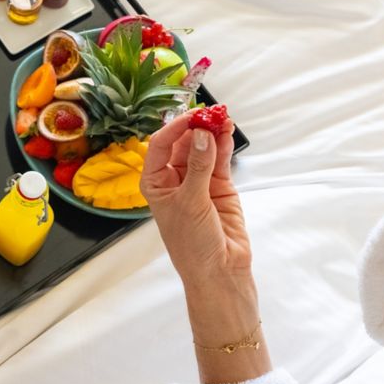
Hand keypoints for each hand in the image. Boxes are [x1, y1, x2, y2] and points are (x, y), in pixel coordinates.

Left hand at [141, 112, 270, 383]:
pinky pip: (219, 159)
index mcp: (155, 183)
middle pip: (183, 143)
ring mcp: (197, 181)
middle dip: (195, 127)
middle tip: (211, 112)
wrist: (219, 272)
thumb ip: (198, 167)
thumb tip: (202, 135)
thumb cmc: (193, 243)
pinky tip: (228, 129)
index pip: (160, 147)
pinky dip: (224, 144)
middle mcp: (174, 179)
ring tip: (223, 115)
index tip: (191, 116)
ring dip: (211, 132)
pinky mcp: (219, 186)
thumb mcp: (191, 203)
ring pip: (203, 148)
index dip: (175, 129)